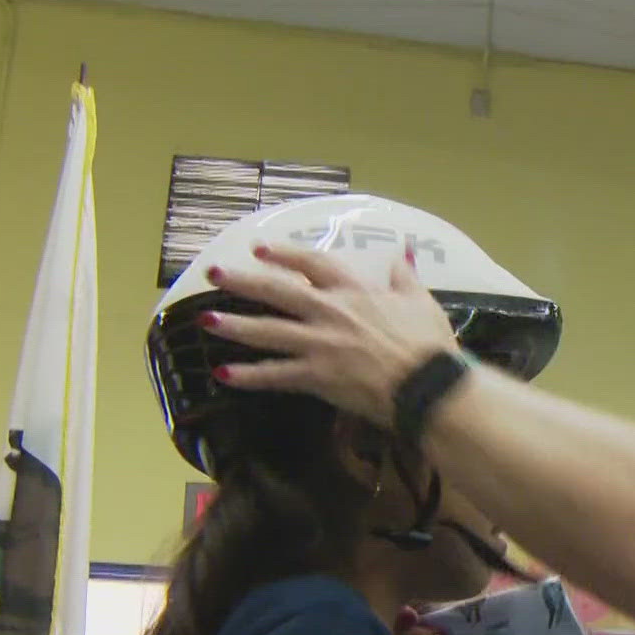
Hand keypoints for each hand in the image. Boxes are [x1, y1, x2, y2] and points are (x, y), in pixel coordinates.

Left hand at [199, 245, 459, 424]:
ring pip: (269, 332)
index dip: (284, 255)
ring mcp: (320, 345)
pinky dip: (249, 376)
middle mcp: (330, 312)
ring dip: (235, 326)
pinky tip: (223, 374)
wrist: (427, 385)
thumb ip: (405, 278)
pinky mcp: (317, 377)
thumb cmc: (428, 344)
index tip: (259, 249)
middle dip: (243, 281)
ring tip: (205, 321)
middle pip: (277, 292)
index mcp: (355, 291)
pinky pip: (276, 375)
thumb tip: (402, 254)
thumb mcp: (420, 302)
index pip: (313, 264)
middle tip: (213, 274)